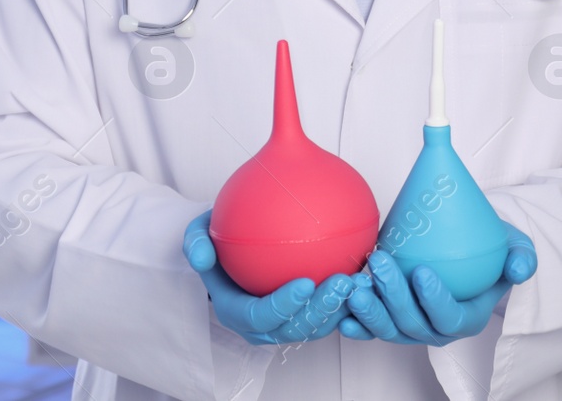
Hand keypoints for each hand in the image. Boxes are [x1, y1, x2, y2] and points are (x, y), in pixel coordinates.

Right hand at [182, 211, 356, 344]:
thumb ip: (196, 242)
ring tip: (362, 280)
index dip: (285, 305)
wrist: (232, 250)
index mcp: (237, 312)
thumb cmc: (219, 242)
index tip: (306, 282)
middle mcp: (263, 326)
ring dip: (343, 307)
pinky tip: (365, 271)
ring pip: (319, 325)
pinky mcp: (307, 315)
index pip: (262, 316)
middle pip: (297, 327)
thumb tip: (200, 255)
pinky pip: (329, 314)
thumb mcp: (198, 233)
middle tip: (344, 280)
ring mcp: (287, 324)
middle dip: (323, 308)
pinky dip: (348, 299)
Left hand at [340, 221, 536, 344]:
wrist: (467, 247)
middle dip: (394, 296)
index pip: (449, 317)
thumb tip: (520, 269)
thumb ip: (522, 257)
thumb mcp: (515, 247)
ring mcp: (410, 328)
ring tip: (355, 284)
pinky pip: (370, 328)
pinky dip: (355, 324)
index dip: (434, 300)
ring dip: (369, 310)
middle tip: (380, 261)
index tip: (421, 271)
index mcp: (467, 318)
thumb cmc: (490, 249)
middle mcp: (437, 330)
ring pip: (388, 329)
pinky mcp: (388, 320)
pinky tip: (340, 313)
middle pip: (412, 323)